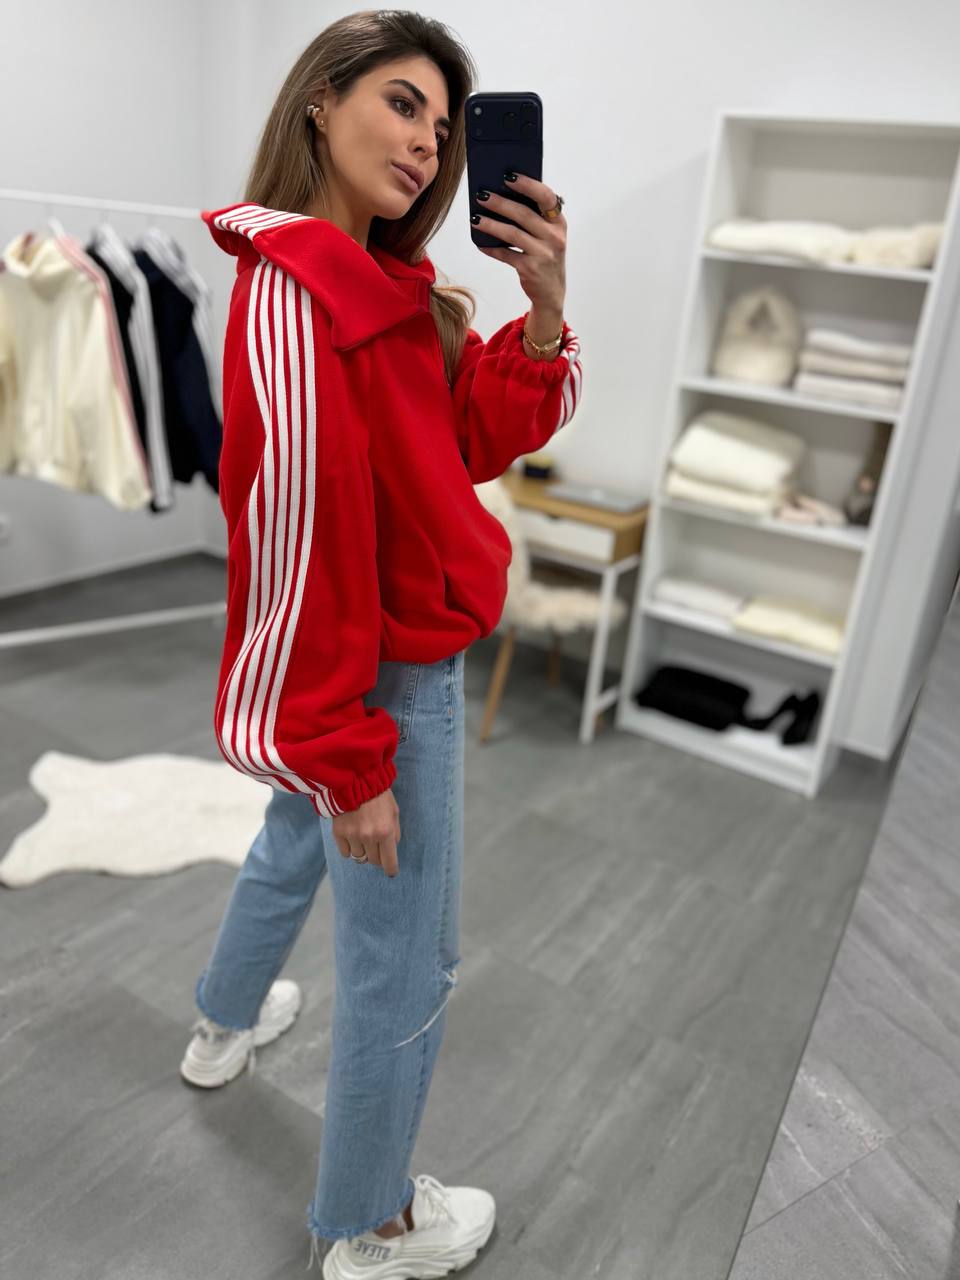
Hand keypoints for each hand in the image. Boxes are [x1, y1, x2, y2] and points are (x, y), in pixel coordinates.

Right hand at [331, 787, 400, 876]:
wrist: (355, 780)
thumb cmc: (379, 795)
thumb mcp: (394, 812)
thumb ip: (394, 833)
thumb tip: (392, 849)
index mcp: (385, 832)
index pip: (389, 862)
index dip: (391, 869)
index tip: (391, 871)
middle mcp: (369, 837)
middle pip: (373, 861)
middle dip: (377, 856)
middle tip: (377, 845)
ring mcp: (352, 836)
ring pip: (359, 857)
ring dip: (363, 850)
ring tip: (363, 836)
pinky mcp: (339, 833)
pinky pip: (345, 852)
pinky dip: (349, 848)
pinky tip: (352, 838)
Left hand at [473, 172, 565, 312]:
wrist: (551, 292)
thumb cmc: (545, 256)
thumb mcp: (548, 235)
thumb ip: (534, 218)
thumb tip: (502, 195)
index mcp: (559, 223)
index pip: (546, 197)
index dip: (528, 185)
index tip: (508, 176)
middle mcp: (554, 237)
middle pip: (524, 214)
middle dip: (500, 203)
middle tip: (482, 194)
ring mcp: (543, 254)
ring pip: (512, 234)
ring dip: (491, 224)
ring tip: (475, 218)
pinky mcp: (530, 269)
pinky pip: (506, 255)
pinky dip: (491, 249)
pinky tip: (479, 243)